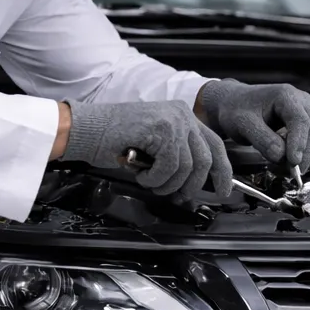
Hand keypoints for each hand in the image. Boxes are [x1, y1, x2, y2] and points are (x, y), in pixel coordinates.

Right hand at [59, 100, 233, 199]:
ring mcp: (172, 120)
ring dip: (168, 183)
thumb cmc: (113, 139)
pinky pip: (170, 167)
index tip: (223, 191)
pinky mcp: (161, 129)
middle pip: (206, 159)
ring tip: (150, 181)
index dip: (223, 172)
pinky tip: (141, 174)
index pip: (215, 145)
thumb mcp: (154, 146)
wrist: (86, 129)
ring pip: (188, 167)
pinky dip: (155, 178)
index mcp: (182, 115)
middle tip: (176, 195)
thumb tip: (196, 182)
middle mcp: (181, 114)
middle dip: (193, 185)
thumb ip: (177, 155)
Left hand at [200, 79, 309, 168]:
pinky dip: (301, 156)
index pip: (300, 120)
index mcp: (286, 95)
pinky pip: (309, 142)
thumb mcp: (243, 124)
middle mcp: (300, 101)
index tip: (293, 161)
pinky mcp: (303, 125)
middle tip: (293, 173)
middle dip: (306, 154)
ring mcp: (305, 112)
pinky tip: (285, 165)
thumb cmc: (237, 110)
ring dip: (305, 157)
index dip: (299, 142)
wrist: (234, 105)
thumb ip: (262, 140)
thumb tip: (281, 157)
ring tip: (284, 170)